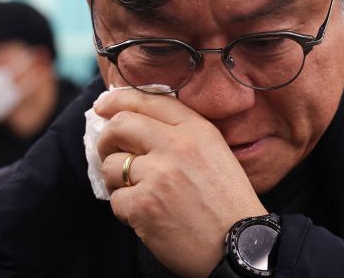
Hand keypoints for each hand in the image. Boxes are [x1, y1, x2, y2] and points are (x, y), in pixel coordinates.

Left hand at [94, 89, 266, 277]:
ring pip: (112, 165)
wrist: (239, 245)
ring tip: (138, 192)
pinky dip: (126, 209)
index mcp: (196, 130)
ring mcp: (158, 175)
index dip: (118, 99)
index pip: (148, 100)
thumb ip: (180, 133)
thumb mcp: (214, 152)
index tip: (104, 105)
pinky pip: (116, 200)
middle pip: (121, 125)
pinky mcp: (143, 206)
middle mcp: (176, 146)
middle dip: (106, 138)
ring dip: (117, 180)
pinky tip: (146, 215)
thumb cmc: (227, 202)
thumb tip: (132, 120)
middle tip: (108, 151)